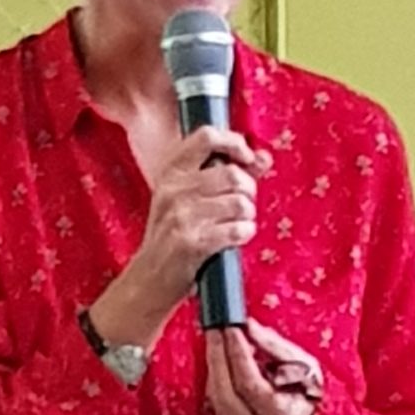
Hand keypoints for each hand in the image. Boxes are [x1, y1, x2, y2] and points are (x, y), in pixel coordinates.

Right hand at [94, 128, 269, 353]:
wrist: (150, 278)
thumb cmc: (175, 235)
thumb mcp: (189, 198)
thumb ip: (227, 175)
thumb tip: (264, 157)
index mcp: (171, 172)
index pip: (206, 136)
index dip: (234, 142)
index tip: (247, 158)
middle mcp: (173, 190)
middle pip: (233, 174)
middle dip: (249, 191)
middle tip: (242, 205)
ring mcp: (181, 216)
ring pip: (240, 202)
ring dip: (248, 216)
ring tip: (236, 223)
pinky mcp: (192, 243)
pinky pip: (238, 229)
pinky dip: (244, 234)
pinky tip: (235, 238)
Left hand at [203, 319, 320, 414]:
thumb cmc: (307, 391)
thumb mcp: (303, 365)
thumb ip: (275, 346)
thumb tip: (248, 326)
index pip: (251, 384)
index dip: (239, 355)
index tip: (232, 328)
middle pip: (225, 391)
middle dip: (218, 355)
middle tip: (215, 328)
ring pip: (215, 394)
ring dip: (214, 362)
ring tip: (220, 337)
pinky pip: (212, 396)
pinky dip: (215, 372)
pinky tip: (221, 355)